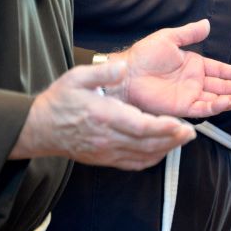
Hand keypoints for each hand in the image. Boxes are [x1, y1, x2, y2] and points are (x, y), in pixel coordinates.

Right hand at [12, 62, 195, 170]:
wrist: (38, 129)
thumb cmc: (58, 101)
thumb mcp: (76, 78)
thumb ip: (102, 73)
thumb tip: (123, 66)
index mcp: (103, 116)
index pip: (138, 126)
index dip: (162, 127)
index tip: (180, 124)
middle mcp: (107, 138)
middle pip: (146, 144)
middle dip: (172, 139)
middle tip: (191, 132)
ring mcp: (106, 152)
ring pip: (143, 156)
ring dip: (166, 149)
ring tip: (183, 139)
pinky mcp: (105, 160)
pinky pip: (133, 164)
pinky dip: (151, 159)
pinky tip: (163, 150)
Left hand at [111, 19, 230, 117]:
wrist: (126, 74)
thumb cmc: (143, 55)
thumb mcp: (169, 38)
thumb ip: (189, 33)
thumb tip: (207, 23)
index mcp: (193, 65)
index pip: (220, 70)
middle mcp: (194, 82)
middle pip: (223, 86)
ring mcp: (189, 95)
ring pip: (217, 98)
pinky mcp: (182, 107)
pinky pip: (204, 108)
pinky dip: (219, 106)